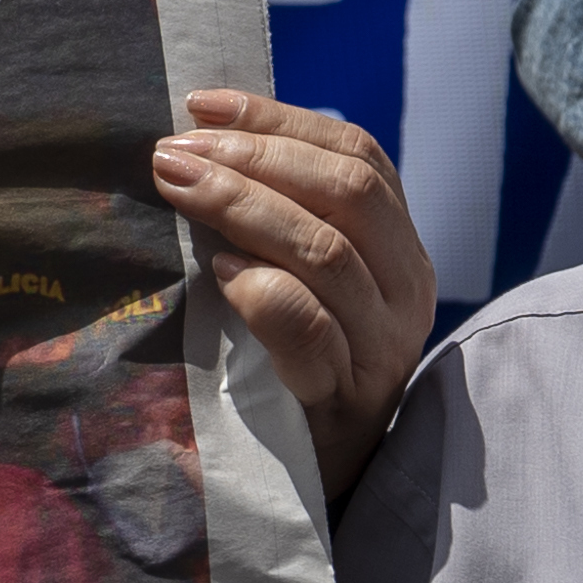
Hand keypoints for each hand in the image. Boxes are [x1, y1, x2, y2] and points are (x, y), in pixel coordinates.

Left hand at [154, 86, 434, 505]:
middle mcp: (406, 288)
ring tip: (179, 188)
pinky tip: (216, 273)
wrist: (314, 479)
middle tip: (175, 152)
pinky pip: (310, 329)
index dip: (279, 119)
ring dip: (244, 208)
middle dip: (255, 158)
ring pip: (327, 252)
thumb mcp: (303, 279)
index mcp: (399, 244)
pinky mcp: (346, 399)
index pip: (358, 155)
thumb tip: (199, 136)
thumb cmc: (293, 365)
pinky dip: (260, 290)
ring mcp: (382, 347)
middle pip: (347, 192)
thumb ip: (281, 217)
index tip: (200, 103)